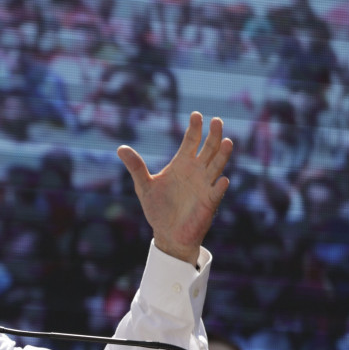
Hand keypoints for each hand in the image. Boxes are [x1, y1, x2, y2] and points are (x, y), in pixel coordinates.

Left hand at [117, 112, 232, 262]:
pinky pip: (216, 192)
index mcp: (182, 164)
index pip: (191, 141)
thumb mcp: (143, 186)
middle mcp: (197, 171)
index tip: (196, 115)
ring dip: (222, 155)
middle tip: (217, 120)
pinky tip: (222, 180)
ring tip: (228, 142)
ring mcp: (205, 185)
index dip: (195, 128)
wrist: (168, 234)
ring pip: (217, 166)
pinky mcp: (208, 202)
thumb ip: (135, 167)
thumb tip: (120, 148)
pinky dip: (219, 186)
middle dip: (214, 135)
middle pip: (209, 148)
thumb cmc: (158, 208)